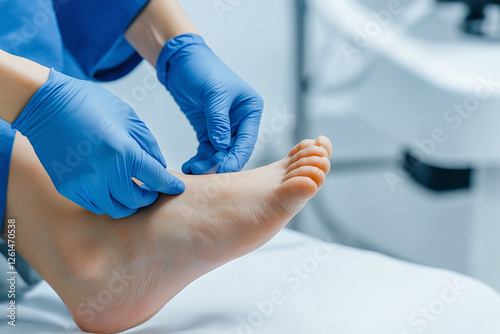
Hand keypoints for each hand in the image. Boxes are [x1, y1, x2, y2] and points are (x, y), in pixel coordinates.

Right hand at [12, 69, 183, 217]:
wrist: (46, 104)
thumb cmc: (90, 105)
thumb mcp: (129, 118)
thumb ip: (148, 145)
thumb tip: (160, 167)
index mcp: (124, 152)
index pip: (156, 179)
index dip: (170, 186)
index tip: (176, 188)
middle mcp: (104, 172)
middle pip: (137, 201)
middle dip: (148, 196)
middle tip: (150, 189)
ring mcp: (84, 183)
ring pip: (116, 209)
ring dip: (127, 202)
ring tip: (130, 189)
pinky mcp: (68, 188)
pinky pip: (95, 205)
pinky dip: (107, 200)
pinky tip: (109, 187)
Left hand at [156, 33, 262, 173]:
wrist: (180, 62)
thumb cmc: (202, 69)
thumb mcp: (214, 93)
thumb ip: (218, 120)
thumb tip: (221, 145)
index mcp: (250, 110)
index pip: (247, 140)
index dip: (236, 157)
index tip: (224, 170)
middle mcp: (240, 121)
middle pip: (234, 151)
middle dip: (220, 163)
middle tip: (205, 174)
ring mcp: (224, 128)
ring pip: (220, 154)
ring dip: (208, 164)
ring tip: (193, 169)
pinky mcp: (208, 131)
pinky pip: (207, 151)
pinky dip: (200, 159)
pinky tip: (191, 166)